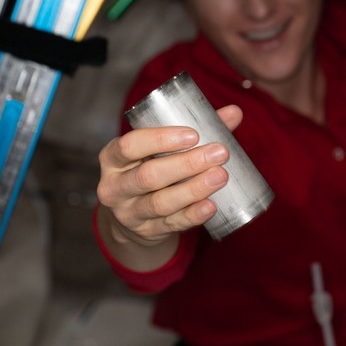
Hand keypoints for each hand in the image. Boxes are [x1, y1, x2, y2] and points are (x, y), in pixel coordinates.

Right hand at [97, 105, 242, 248]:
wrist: (132, 216)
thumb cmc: (149, 168)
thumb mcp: (157, 149)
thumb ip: (192, 131)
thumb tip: (233, 113)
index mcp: (113, 158)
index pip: (129, 145)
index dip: (160, 139)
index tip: (193, 134)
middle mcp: (115, 186)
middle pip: (149, 176)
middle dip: (187, 164)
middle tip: (219, 153)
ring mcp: (129, 213)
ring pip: (161, 202)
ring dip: (194, 189)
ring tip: (221, 176)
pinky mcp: (147, 232)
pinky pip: (172, 224)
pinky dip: (193, 215)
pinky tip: (211, 206)